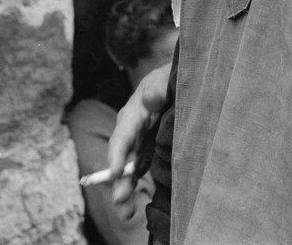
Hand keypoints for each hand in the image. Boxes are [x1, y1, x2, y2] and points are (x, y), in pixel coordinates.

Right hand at [107, 60, 171, 218]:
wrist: (176, 81)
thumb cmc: (169, 78)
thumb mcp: (165, 78)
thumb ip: (159, 87)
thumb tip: (149, 97)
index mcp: (133, 113)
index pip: (122, 134)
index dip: (117, 154)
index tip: (115, 172)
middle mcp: (130, 131)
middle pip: (121, 157)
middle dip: (119, 180)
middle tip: (121, 200)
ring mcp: (138, 143)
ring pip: (127, 169)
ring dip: (124, 190)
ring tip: (126, 213)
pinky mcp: (147, 151)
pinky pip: (138, 171)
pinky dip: (134, 188)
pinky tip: (132, 208)